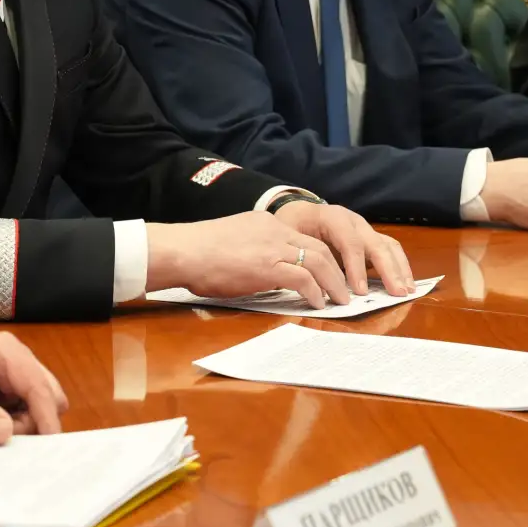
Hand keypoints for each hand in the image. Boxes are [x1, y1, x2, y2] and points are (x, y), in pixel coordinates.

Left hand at [0, 330, 66, 444]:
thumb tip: (7, 436)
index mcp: (7, 352)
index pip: (39, 386)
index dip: (46, 417)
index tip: (50, 447)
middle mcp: (17, 361)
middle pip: (48, 395)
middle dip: (36, 421)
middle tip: (7, 439)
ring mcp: (12, 376)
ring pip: (37, 405)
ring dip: (24, 425)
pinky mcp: (4, 391)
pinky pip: (22, 411)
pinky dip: (14, 426)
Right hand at [145, 210, 349, 307]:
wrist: (183, 250)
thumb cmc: (196, 252)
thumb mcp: (231, 241)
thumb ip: (251, 250)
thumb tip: (257, 270)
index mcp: (265, 223)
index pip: (303, 237)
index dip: (321, 256)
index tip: (328, 272)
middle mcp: (275, 230)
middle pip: (319, 247)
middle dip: (336, 270)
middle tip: (344, 289)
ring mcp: (273, 247)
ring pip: (319, 261)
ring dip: (333, 283)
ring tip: (340, 300)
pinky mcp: (269, 267)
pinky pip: (304, 278)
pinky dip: (315, 291)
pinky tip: (317, 303)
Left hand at [272, 200, 414, 295]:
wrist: (298, 212)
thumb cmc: (293, 225)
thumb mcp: (289, 235)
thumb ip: (300, 253)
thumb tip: (307, 281)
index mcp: (333, 217)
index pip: (350, 242)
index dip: (356, 267)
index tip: (360, 291)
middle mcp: (354, 221)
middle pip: (376, 243)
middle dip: (388, 269)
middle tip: (396, 293)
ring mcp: (365, 229)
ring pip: (388, 246)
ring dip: (400, 269)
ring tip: (406, 291)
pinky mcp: (370, 239)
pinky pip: (390, 250)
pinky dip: (400, 266)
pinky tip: (405, 284)